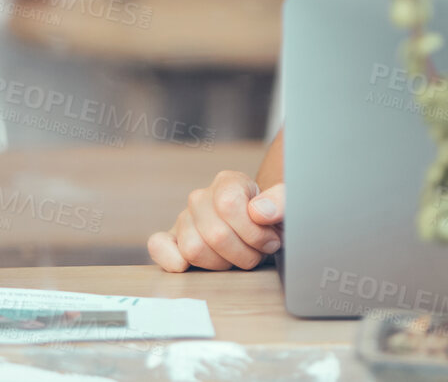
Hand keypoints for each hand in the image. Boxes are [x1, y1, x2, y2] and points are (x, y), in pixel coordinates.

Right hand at [148, 173, 283, 271]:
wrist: (262, 230)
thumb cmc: (274, 221)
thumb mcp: (288, 207)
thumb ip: (281, 202)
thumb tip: (259, 212)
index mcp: (227, 182)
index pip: (229, 205)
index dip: (253, 232)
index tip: (271, 240)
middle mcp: (201, 198)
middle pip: (215, 234)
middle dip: (244, 254)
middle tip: (257, 253)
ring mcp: (185, 219)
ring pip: (194, 249)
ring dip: (222, 264)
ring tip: (237, 257)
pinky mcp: (172, 240)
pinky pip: (159, 245)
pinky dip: (170, 258)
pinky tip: (187, 265)